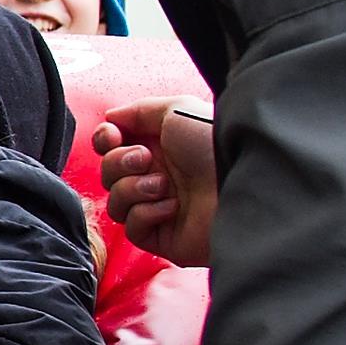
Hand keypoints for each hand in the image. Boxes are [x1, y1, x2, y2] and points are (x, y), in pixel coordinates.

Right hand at [89, 98, 216, 267]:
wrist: (240, 182)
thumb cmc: (214, 144)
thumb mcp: (176, 109)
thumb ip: (138, 110)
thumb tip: (111, 118)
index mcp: (159, 146)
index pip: (112, 146)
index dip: (105, 141)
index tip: (113, 137)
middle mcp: (157, 175)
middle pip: (108, 173)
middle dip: (119, 163)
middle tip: (146, 160)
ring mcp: (159, 206)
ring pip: (115, 202)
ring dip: (132, 189)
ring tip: (163, 186)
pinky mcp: (163, 235)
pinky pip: (132, 227)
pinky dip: (146, 214)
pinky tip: (173, 207)